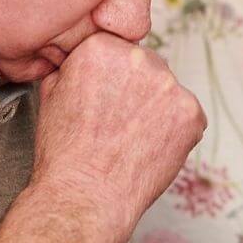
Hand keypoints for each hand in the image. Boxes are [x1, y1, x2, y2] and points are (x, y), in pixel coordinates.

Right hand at [31, 32, 205, 242]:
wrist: (86, 195)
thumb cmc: (66, 153)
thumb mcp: (51, 94)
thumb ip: (72, 67)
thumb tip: (79, 62)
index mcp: (101, 47)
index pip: (117, 48)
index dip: (112, 75)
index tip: (107, 96)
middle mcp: (138, 58)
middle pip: (146, 65)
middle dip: (137, 89)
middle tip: (119, 121)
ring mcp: (169, 85)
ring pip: (167, 90)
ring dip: (157, 108)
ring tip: (132, 137)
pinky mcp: (191, 113)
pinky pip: (188, 115)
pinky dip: (176, 130)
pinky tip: (150, 146)